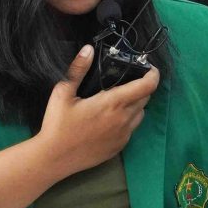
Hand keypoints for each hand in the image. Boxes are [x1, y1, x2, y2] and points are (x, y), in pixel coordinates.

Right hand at [37, 45, 159, 176]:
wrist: (54, 158)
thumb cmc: (57, 124)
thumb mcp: (63, 93)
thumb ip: (78, 70)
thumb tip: (88, 49)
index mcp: (113, 103)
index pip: (146, 86)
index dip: (153, 74)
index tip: (148, 68)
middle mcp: (124, 119)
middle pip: (145, 99)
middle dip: (141, 87)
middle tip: (126, 81)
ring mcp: (124, 135)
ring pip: (140, 114)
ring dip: (135, 104)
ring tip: (117, 101)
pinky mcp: (120, 147)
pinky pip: (131, 129)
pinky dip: (127, 120)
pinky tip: (108, 120)